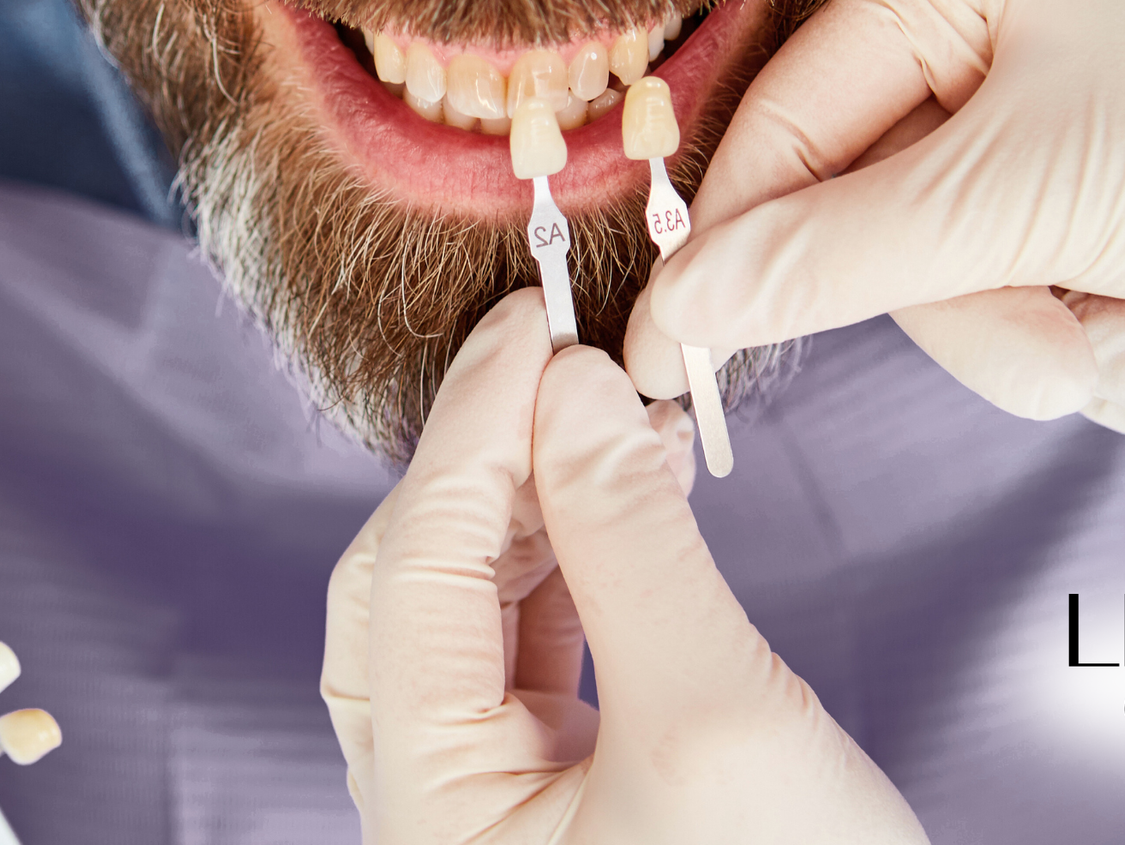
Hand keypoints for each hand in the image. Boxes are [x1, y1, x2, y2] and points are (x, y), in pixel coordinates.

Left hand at [323, 289, 927, 843]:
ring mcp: (498, 804)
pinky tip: (631, 492)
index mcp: (426, 815)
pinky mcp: (570, 792)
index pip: (408, 574)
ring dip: (536, 503)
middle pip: (412, 592)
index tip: (527, 328)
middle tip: (558, 360)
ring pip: (474, 614)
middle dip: (485, 467)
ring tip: (612, 413)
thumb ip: (630, 544)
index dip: (467, 435)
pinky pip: (537, 648)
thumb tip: (574, 393)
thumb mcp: (716, 720)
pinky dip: (579, 561)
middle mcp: (437, 810)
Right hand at [628, 0, 1124, 439]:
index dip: (735, 248)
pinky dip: (1076, 340)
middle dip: (968, 311)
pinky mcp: (1071, 186)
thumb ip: (836, 257)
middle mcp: (978, 21)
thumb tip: (683, 309)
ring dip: (1037, 340)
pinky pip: (1005, 291)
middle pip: (862, 213)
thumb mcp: (1024, 199)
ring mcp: (1026, 108)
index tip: (674, 362)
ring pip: (937, 273)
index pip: (786, 121)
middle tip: (1056, 360)